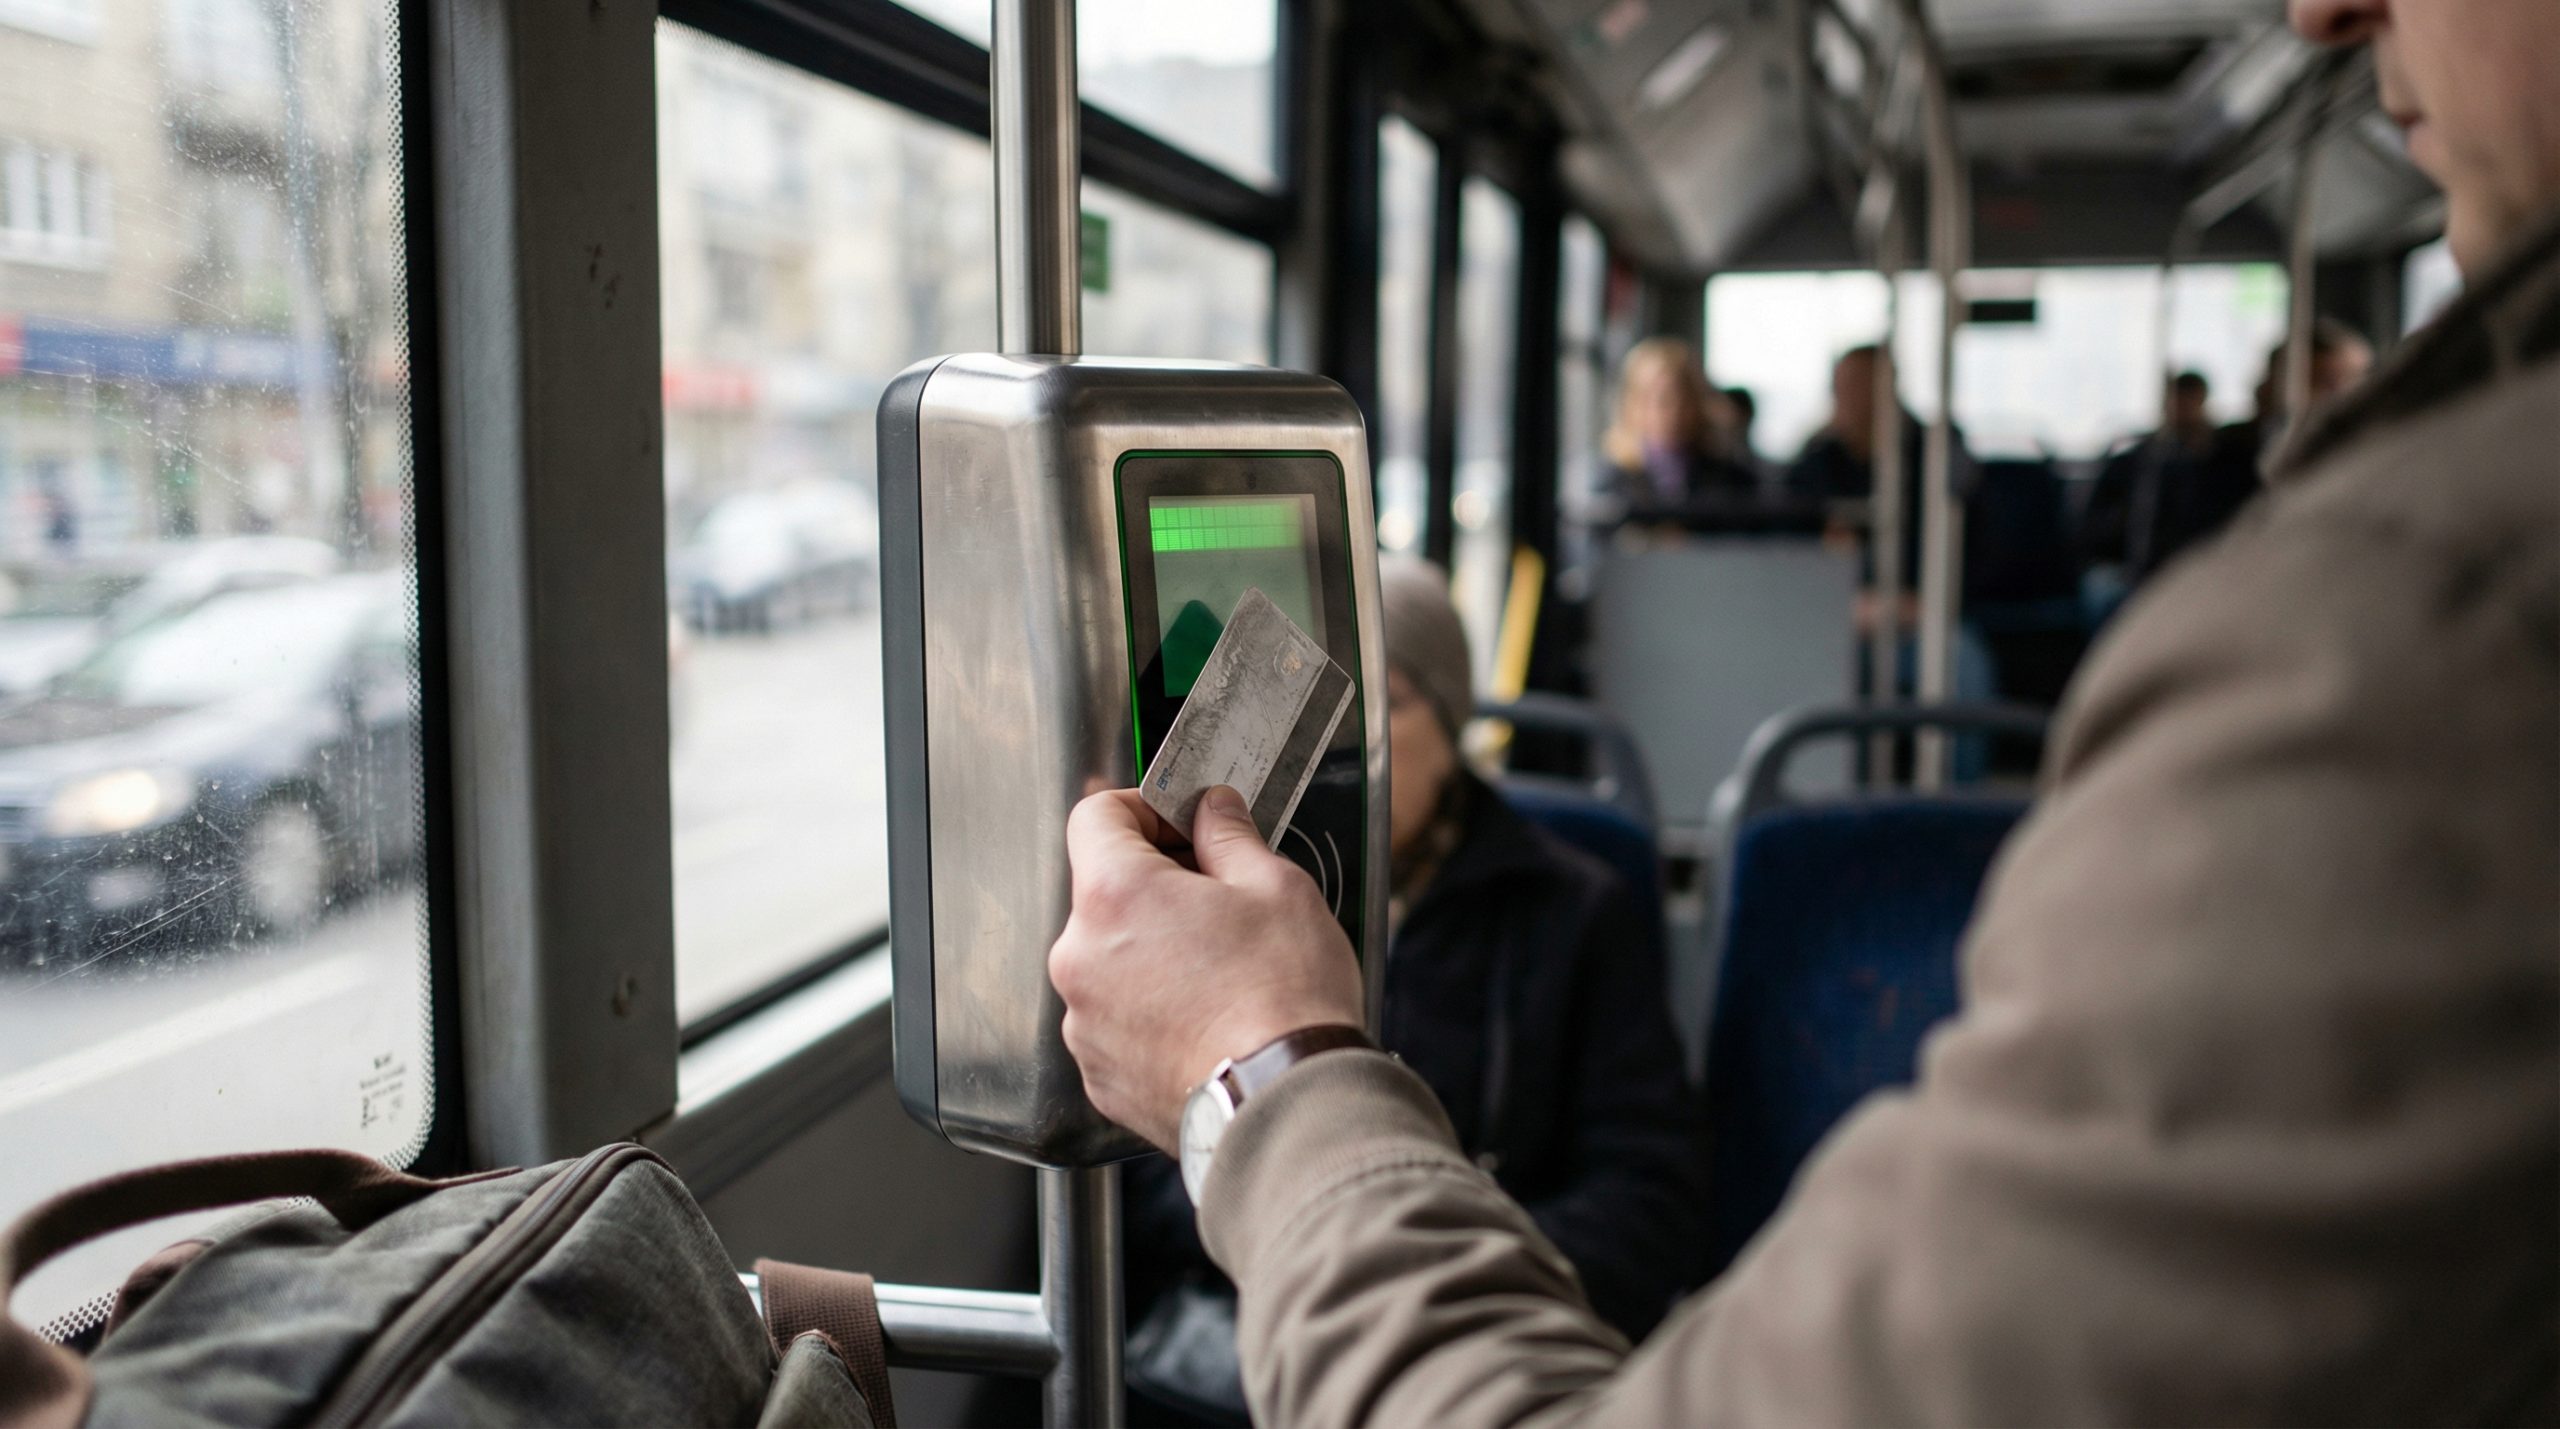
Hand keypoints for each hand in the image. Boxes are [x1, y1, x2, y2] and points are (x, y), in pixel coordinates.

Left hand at [1049, 785, 1363, 1150]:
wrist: (1288, 1107)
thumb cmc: (1285, 1001)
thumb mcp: (1276, 887)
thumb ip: (1228, 835)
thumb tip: (1212, 811)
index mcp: (1115, 896)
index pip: (1096, 816)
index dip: (1143, 809)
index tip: (1180, 824)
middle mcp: (1080, 958)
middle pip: (1105, 894)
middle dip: (1159, 887)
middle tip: (1223, 902)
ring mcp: (1084, 1023)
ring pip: (1111, 961)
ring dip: (1153, 954)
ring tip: (1222, 974)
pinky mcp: (1100, 1075)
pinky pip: (1117, 1021)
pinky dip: (1152, 1014)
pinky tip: (1207, 1021)